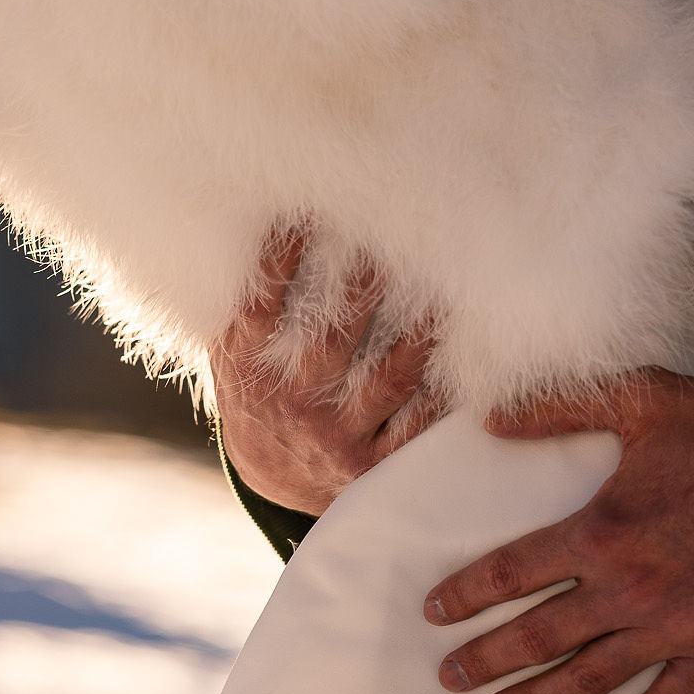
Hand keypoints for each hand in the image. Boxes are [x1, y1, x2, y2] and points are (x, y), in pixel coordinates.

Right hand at [208, 231, 436, 515]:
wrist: (271, 480)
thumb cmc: (257, 394)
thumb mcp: (231, 353)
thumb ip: (239, 302)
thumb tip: (248, 227)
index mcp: (253, 368)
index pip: (265, 306)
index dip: (283, 259)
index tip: (309, 213)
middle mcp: (293, 400)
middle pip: (334, 336)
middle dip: (364, 284)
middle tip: (395, 233)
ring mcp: (334, 433)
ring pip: (390, 377)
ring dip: (420, 333)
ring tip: (444, 289)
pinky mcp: (369, 462)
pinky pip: (416, 425)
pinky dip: (441, 393)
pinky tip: (463, 356)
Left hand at [424, 372, 693, 693]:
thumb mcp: (639, 397)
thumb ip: (560, 408)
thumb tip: (492, 418)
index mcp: (603, 529)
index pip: (513, 573)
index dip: (467, 595)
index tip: (435, 613)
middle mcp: (632, 587)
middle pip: (539, 637)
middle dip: (486, 661)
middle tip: (449, 679)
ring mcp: (677, 625)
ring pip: (590, 678)